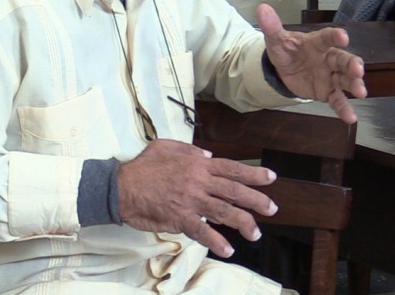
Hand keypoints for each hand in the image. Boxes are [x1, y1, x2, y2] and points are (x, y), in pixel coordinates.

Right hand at [117, 139, 276, 257]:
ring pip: (224, 211)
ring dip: (243, 223)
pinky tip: (228, 249)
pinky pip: (203, 231)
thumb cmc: (143, 166)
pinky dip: (217, 241)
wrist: (122, 186)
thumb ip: (188, 149)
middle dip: (256, 200)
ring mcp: (190, 200)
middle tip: (272, 208)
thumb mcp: (165, 145)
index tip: (270, 178)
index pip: (231, 168)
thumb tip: (208, 155)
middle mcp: (198, 181)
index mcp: (196, 163)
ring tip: (255, 233)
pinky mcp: (180, 218)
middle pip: (234, 190)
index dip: (252, 174)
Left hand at [256, 3, 366, 122]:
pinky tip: (350, 118)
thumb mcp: (276, 40)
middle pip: (343, 59)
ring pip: (345, 79)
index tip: (343, 36)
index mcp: (316, 43)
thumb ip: (272, 27)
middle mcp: (328, 58)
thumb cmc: (286, 51)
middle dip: (352, 64)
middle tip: (358, 70)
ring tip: (361, 92)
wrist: (284, 69)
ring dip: (354, 84)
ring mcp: (330, 76)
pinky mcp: (328, 91)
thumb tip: (262, 8)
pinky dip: (344, 108)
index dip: (335, 36)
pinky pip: (337, 100)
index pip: (327, 37)